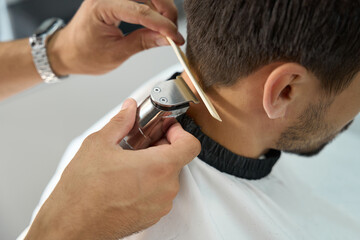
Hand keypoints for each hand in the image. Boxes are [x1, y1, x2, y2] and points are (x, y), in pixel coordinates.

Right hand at [25, 98, 200, 239]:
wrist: (72, 225)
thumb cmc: (83, 191)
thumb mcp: (99, 144)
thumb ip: (121, 122)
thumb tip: (129, 109)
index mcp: (159, 167)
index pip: (190, 144)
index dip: (180, 133)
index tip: (167, 130)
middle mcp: (165, 189)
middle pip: (177, 160)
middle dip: (162, 148)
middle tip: (141, 144)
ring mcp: (160, 205)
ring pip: (167, 177)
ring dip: (154, 167)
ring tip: (129, 164)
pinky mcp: (152, 217)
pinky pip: (159, 194)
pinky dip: (150, 184)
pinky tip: (127, 181)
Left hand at [47, 0, 183, 75]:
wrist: (68, 51)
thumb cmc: (83, 54)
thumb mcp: (116, 53)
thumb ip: (143, 42)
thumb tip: (166, 39)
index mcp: (102, 6)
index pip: (140, 11)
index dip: (162, 25)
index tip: (176, 37)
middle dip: (166, 11)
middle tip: (174, 32)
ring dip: (162, 9)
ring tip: (168, 31)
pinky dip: (154, 10)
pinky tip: (158, 24)